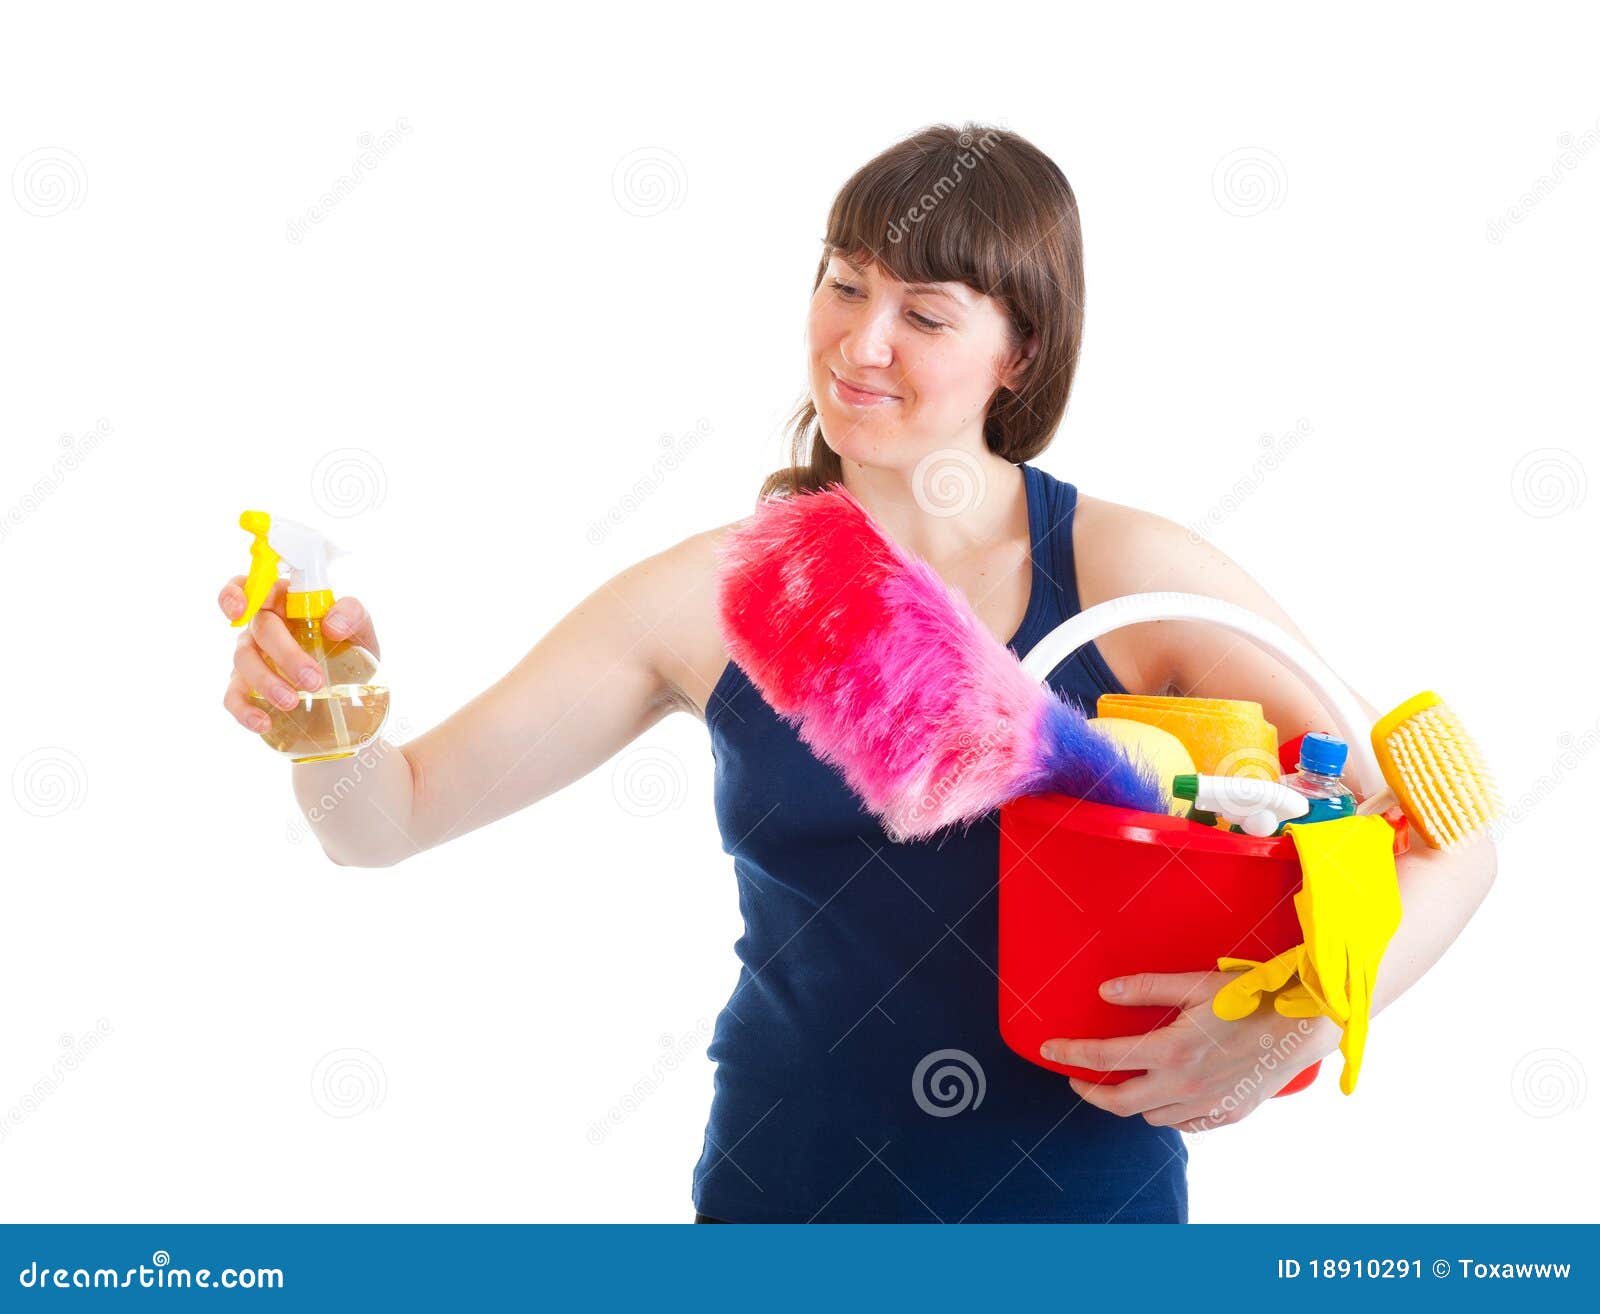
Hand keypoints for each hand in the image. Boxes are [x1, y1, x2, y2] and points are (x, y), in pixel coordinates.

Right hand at [217, 577, 379, 734]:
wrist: (352, 691)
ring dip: (266, 682)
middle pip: (258, 630)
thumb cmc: (350, 647)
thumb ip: (352, 613)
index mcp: (284, 602)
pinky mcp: (247, 687)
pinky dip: (244, 710)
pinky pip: (233, 697)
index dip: (236, 593)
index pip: (251, 586)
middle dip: (284, 654)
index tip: (243, 608)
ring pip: (243, 662)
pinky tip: (263, 721)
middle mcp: (262, 626)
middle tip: (314, 679)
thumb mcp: (361, 627)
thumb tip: (331, 625)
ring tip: (293, 702)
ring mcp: (251, 657)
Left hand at [1039, 970, 1337, 1132]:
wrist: (1303, 1028)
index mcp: (1171, 1051)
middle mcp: (1183, 1085)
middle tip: (1074, 1077)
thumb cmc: (1250, 998)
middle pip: (1118, 1102)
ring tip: (1121, 1079)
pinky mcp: (1225, 1116)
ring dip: (1128, 1100)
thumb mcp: (1195, 984)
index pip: (1103, 1059)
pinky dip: (1164, 1111)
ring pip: (1149, 1116)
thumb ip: (1146, 989)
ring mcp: (1205, 1106)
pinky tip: (1164, 1092)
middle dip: (1089, 1090)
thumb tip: (1104, 991)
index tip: (1048, 1050)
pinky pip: (1181, 1124)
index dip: (1069, 1055)